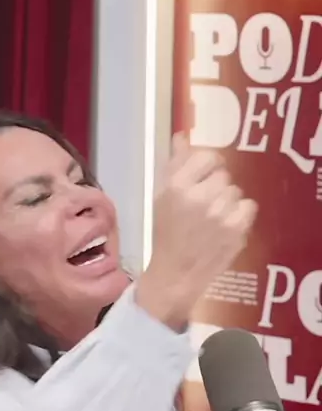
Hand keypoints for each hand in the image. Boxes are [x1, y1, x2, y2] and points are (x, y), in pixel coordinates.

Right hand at [136, 135, 257, 329]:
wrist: (175, 274)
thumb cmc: (166, 234)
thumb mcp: (162, 197)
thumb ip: (175, 165)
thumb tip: (182, 136)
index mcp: (178, 187)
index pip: (207, 157)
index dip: (208, 166)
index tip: (203, 178)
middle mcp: (201, 197)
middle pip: (223, 175)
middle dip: (214, 187)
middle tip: (204, 206)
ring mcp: (221, 214)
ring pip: (235, 191)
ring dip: (227, 201)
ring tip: (213, 219)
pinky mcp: (237, 230)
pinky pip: (248, 206)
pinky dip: (239, 214)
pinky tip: (226, 225)